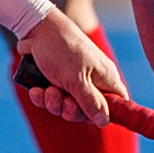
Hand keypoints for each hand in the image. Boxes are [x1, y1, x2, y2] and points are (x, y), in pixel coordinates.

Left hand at [17, 11, 127, 125]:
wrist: (36, 29)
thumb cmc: (62, 49)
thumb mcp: (77, 80)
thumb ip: (91, 102)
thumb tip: (105, 122)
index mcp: (105, 78)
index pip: (118, 103)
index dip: (107, 114)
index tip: (91, 117)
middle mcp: (91, 81)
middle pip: (87, 111)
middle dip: (70, 110)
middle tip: (63, 100)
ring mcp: (72, 81)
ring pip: (65, 107)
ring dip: (53, 103)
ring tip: (48, 90)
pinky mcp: (55, 80)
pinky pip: (50, 99)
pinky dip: (41, 97)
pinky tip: (35, 90)